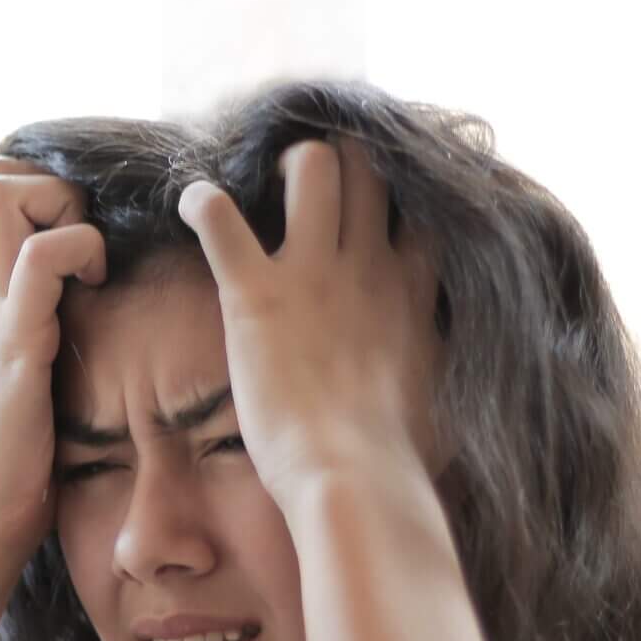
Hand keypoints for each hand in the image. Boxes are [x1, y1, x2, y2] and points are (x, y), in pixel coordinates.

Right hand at [0, 158, 106, 572]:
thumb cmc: (14, 460)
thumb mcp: (29, 376)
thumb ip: (43, 334)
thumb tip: (87, 317)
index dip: (44, 190)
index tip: (84, 240)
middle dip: (51, 186)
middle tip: (87, 245)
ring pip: (2, 196)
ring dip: (62, 211)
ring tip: (90, 266)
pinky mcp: (14, 345)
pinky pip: (37, 262)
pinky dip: (76, 252)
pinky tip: (94, 290)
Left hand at [176, 138, 440, 515]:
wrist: (355, 479)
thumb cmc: (400, 459)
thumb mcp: (445, 399)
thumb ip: (440, 364)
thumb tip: (447, 378)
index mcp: (412, 291)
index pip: (420, 208)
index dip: (399, 195)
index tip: (377, 206)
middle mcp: (368, 265)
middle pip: (367, 166)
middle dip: (340, 161)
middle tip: (311, 186)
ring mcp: (312, 273)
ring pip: (312, 164)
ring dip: (284, 166)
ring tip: (263, 186)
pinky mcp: (256, 293)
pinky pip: (219, 217)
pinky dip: (200, 202)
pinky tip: (193, 204)